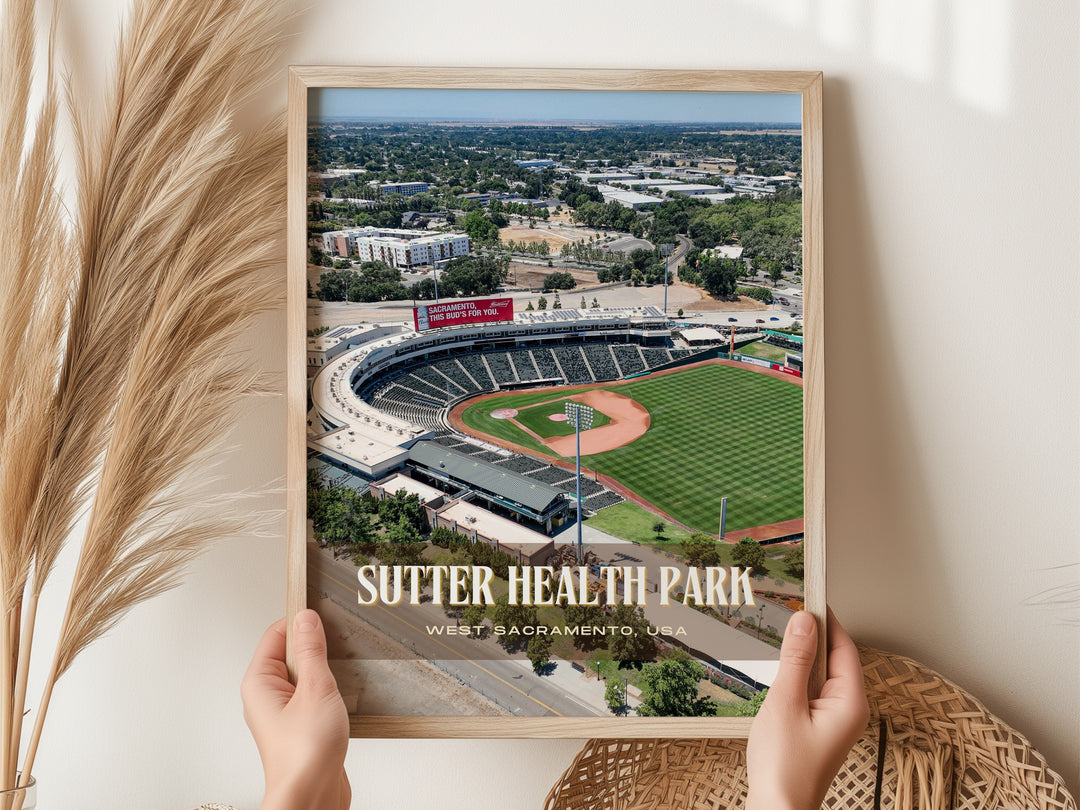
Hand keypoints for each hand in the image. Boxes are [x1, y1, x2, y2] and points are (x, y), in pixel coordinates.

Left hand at [242, 610, 350, 809]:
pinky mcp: (302, 726)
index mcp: (260, 682)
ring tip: (344, 673)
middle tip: (339, 643)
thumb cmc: (304, 755)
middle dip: (317, 646)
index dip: (300, 621)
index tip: (323, 612)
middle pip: (292, 653)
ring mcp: (285, 712)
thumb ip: (312, 651)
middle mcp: (268, 696)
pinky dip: (331, 690)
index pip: (277, 634)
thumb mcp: (315, 689)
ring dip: (327, 671)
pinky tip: (346, 694)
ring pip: (306, 675)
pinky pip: (315, 695)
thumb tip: (306, 619)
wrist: (311, 798)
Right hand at [745, 608, 868, 809]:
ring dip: (802, 654)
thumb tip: (804, 622)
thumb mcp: (785, 703)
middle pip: (835, 658)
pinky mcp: (817, 728)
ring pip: (821, 674)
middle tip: (790, 608)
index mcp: (850, 703)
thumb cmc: (784, 768)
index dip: (826, 620)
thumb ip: (795, 660)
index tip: (808, 596)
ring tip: (781, 633)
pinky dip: (796, 674)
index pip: (843, 647)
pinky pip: (812, 690)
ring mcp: (833, 721)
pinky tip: (778, 668)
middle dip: (813, 634)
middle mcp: (848, 710)